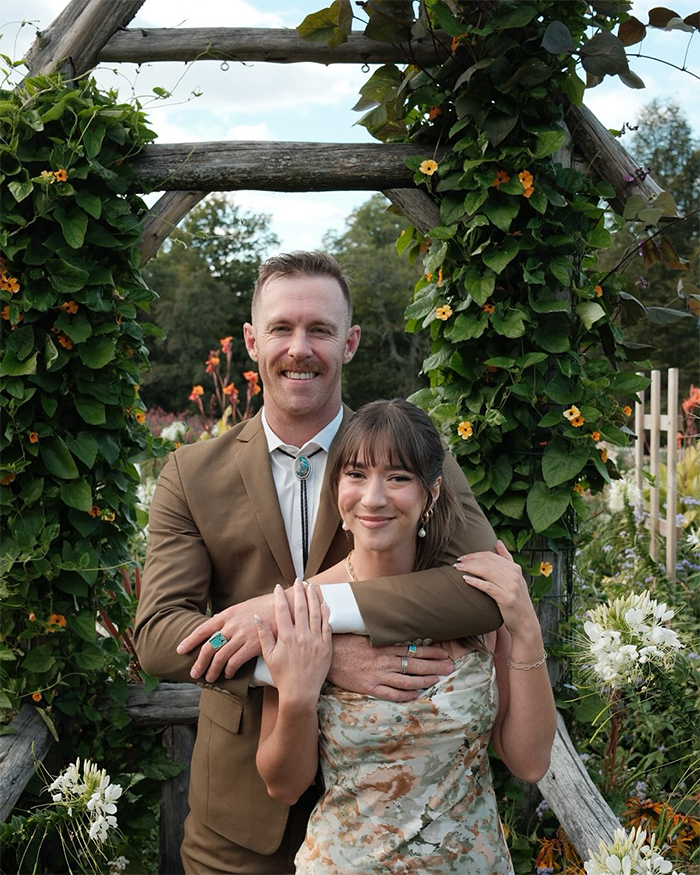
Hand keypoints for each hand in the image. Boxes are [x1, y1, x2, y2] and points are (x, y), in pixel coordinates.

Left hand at [176, 591, 278, 682]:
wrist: (285, 606)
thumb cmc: (266, 606)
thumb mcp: (243, 607)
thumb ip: (231, 618)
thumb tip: (219, 625)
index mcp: (227, 615)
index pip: (203, 629)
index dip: (190, 640)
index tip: (180, 650)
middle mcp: (231, 626)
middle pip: (209, 647)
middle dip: (199, 662)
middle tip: (194, 673)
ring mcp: (241, 635)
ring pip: (220, 657)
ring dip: (212, 670)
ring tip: (209, 678)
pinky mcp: (252, 645)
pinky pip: (235, 662)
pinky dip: (229, 670)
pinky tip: (228, 675)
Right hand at [255, 581, 331, 703]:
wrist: (300, 693)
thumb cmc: (282, 675)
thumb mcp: (268, 656)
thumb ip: (264, 634)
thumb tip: (257, 617)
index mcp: (286, 637)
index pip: (282, 611)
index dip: (279, 597)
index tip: (278, 587)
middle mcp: (302, 636)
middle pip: (301, 607)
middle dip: (299, 591)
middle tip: (298, 580)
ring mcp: (316, 640)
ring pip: (316, 613)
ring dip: (313, 597)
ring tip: (311, 586)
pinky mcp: (326, 646)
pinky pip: (327, 625)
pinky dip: (325, 612)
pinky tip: (323, 603)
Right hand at [327, 635, 454, 702]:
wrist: (326, 655)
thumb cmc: (344, 641)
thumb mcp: (364, 633)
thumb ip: (381, 635)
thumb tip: (398, 631)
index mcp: (383, 646)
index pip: (412, 648)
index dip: (430, 651)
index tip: (444, 652)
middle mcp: (383, 660)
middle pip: (414, 663)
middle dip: (434, 665)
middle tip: (450, 666)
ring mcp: (377, 675)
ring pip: (406, 680)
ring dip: (424, 680)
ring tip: (438, 679)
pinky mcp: (369, 687)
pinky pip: (391, 693)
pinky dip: (405, 695)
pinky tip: (416, 695)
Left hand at [454, 540, 539, 640]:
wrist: (525, 623)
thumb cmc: (516, 600)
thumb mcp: (515, 578)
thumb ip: (507, 560)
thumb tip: (498, 542)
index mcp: (515, 568)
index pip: (490, 556)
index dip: (474, 555)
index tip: (463, 557)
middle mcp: (514, 575)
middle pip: (487, 562)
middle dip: (470, 560)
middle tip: (457, 562)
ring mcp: (511, 586)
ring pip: (486, 572)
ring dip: (469, 568)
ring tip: (457, 569)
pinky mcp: (506, 598)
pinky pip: (487, 587)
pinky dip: (475, 582)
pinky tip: (465, 579)